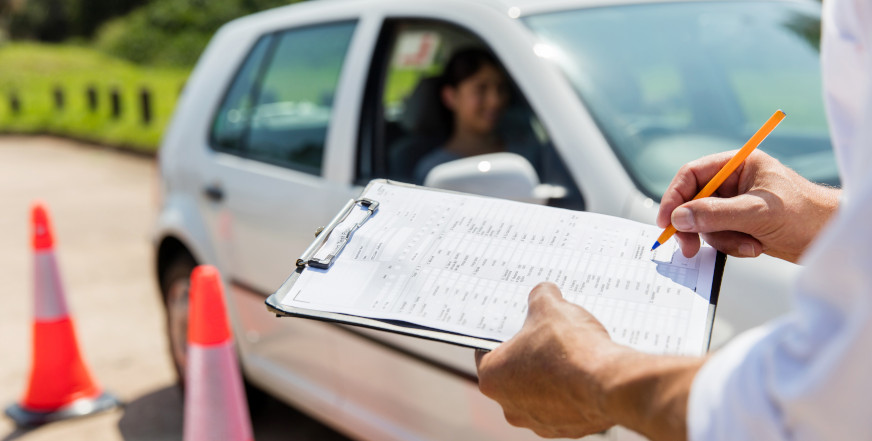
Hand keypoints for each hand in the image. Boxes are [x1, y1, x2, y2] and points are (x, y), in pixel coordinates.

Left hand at [474, 282, 620, 437]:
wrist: (608, 383)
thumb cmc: (569, 348)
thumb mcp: (550, 307)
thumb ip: (540, 297)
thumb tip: (544, 293)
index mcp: (492, 377)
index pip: (487, 351)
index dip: (504, 334)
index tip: (518, 325)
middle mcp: (509, 406)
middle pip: (514, 373)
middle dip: (530, 355)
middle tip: (548, 336)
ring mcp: (538, 422)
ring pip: (540, 392)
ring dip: (552, 376)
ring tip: (572, 354)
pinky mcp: (566, 429)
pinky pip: (565, 406)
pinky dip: (573, 392)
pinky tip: (586, 373)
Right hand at [657, 150, 839, 262]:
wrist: (831, 238)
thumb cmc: (805, 214)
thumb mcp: (756, 212)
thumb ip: (715, 214)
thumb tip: (679, 218)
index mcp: (739, 165)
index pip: (693, 175)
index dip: (675, 197)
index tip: (666, 221)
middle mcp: (735, 182)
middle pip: (694, 201)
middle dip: (695, 226)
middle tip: (689, 248)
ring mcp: (737, 204)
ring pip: (706, 223)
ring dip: (722, 239)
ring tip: (749, 244)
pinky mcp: (741, 225)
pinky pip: (720, 236)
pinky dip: (732, 246)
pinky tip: (755, 247)